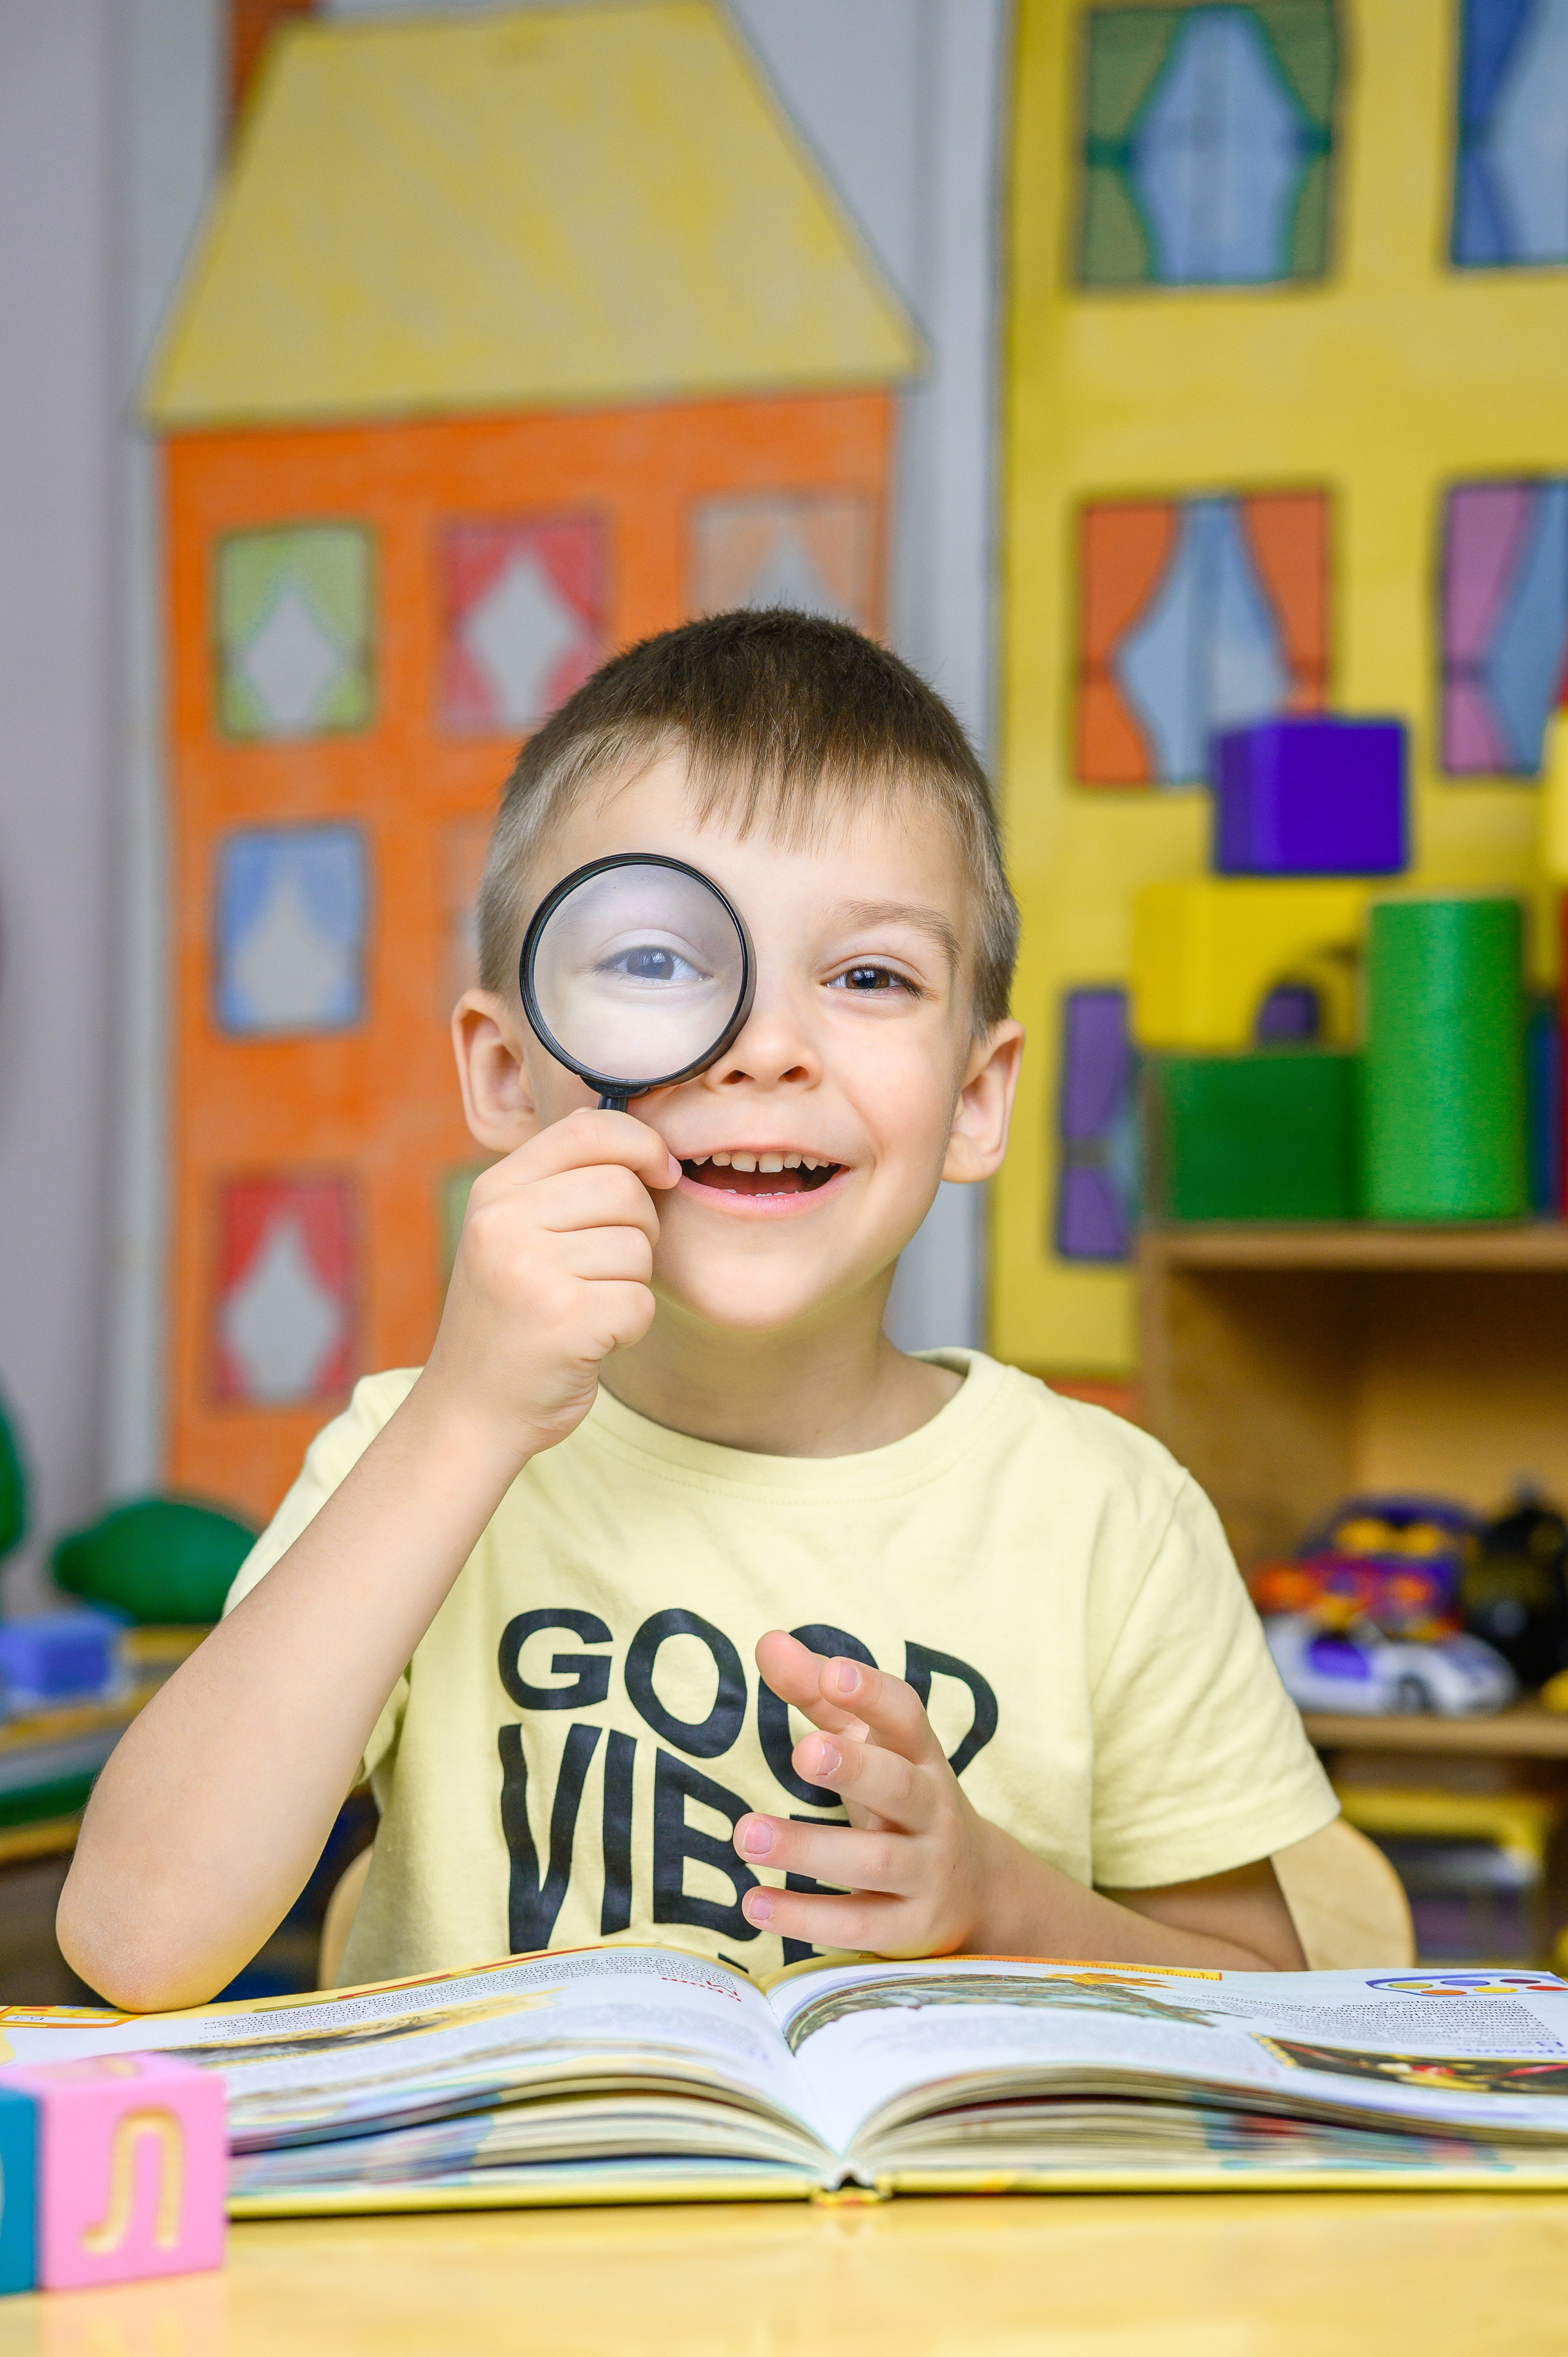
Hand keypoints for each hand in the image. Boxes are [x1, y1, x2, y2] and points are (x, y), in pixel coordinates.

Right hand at [421, 1108, 678, 1459]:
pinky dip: (630, 1326)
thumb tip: (652, 1149)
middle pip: (624, 1189)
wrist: (471, 1411)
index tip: (661, 1173)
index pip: (587, 1129)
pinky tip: (591, 1339)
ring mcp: (530, 1270)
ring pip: (638, 1248)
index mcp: (495, 1191)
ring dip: (630, 1284)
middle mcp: (504, 1222)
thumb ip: (565, 1186)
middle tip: (607, 1268)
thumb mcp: (513, 1236)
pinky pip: (640, 1301)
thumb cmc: (511, 1319)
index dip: (641, 1143)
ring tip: (586, 1308)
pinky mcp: (564, 1319)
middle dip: (640, 1229)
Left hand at [733, 1631, 1007, 1956]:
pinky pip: (859, 1926)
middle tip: (802, 1752)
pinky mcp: (909, 1930)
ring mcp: (926, 1873)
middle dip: (855, 1768)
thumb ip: (819, 1694)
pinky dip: (806, 1919)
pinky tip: (754, 1904)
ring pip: (875, 1862)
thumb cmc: (902, 1799)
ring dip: (809, 1847)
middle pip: (899, 1787)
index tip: (833, 1674)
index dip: (873, 1694)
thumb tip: (768, 1641)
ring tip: (744, 1835)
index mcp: (919, 1757)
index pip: (906, 1716)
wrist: (979, 1891)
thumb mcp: (871, 1744)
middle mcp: (932, 1812)